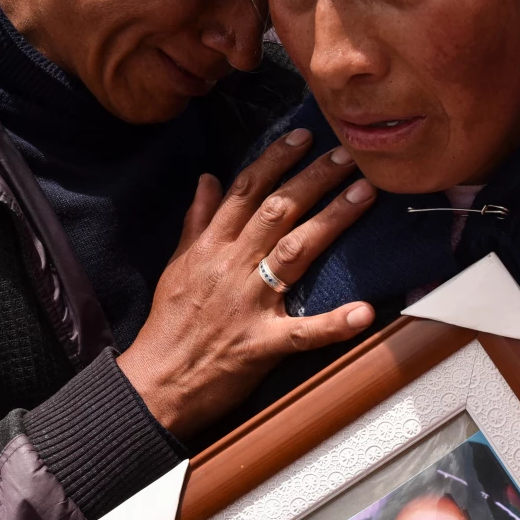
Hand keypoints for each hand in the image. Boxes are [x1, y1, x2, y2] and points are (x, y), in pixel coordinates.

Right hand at [118, 128, 377, 436]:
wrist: (154, 383)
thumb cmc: (168, 326)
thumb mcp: (176, 265)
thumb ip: (197, 221)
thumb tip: (207, 178)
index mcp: (210, 247)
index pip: (246, 191)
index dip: (276, 160)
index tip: (303, 136)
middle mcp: (231, 268)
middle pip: (277, 211)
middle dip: (314, 178)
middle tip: (348, 154)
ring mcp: (248, 304)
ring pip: (295, 252)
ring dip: (332, 220)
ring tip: (364, 194)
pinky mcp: (261, 344)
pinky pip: (303, 332)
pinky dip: (335, 323)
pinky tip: (365, 310)